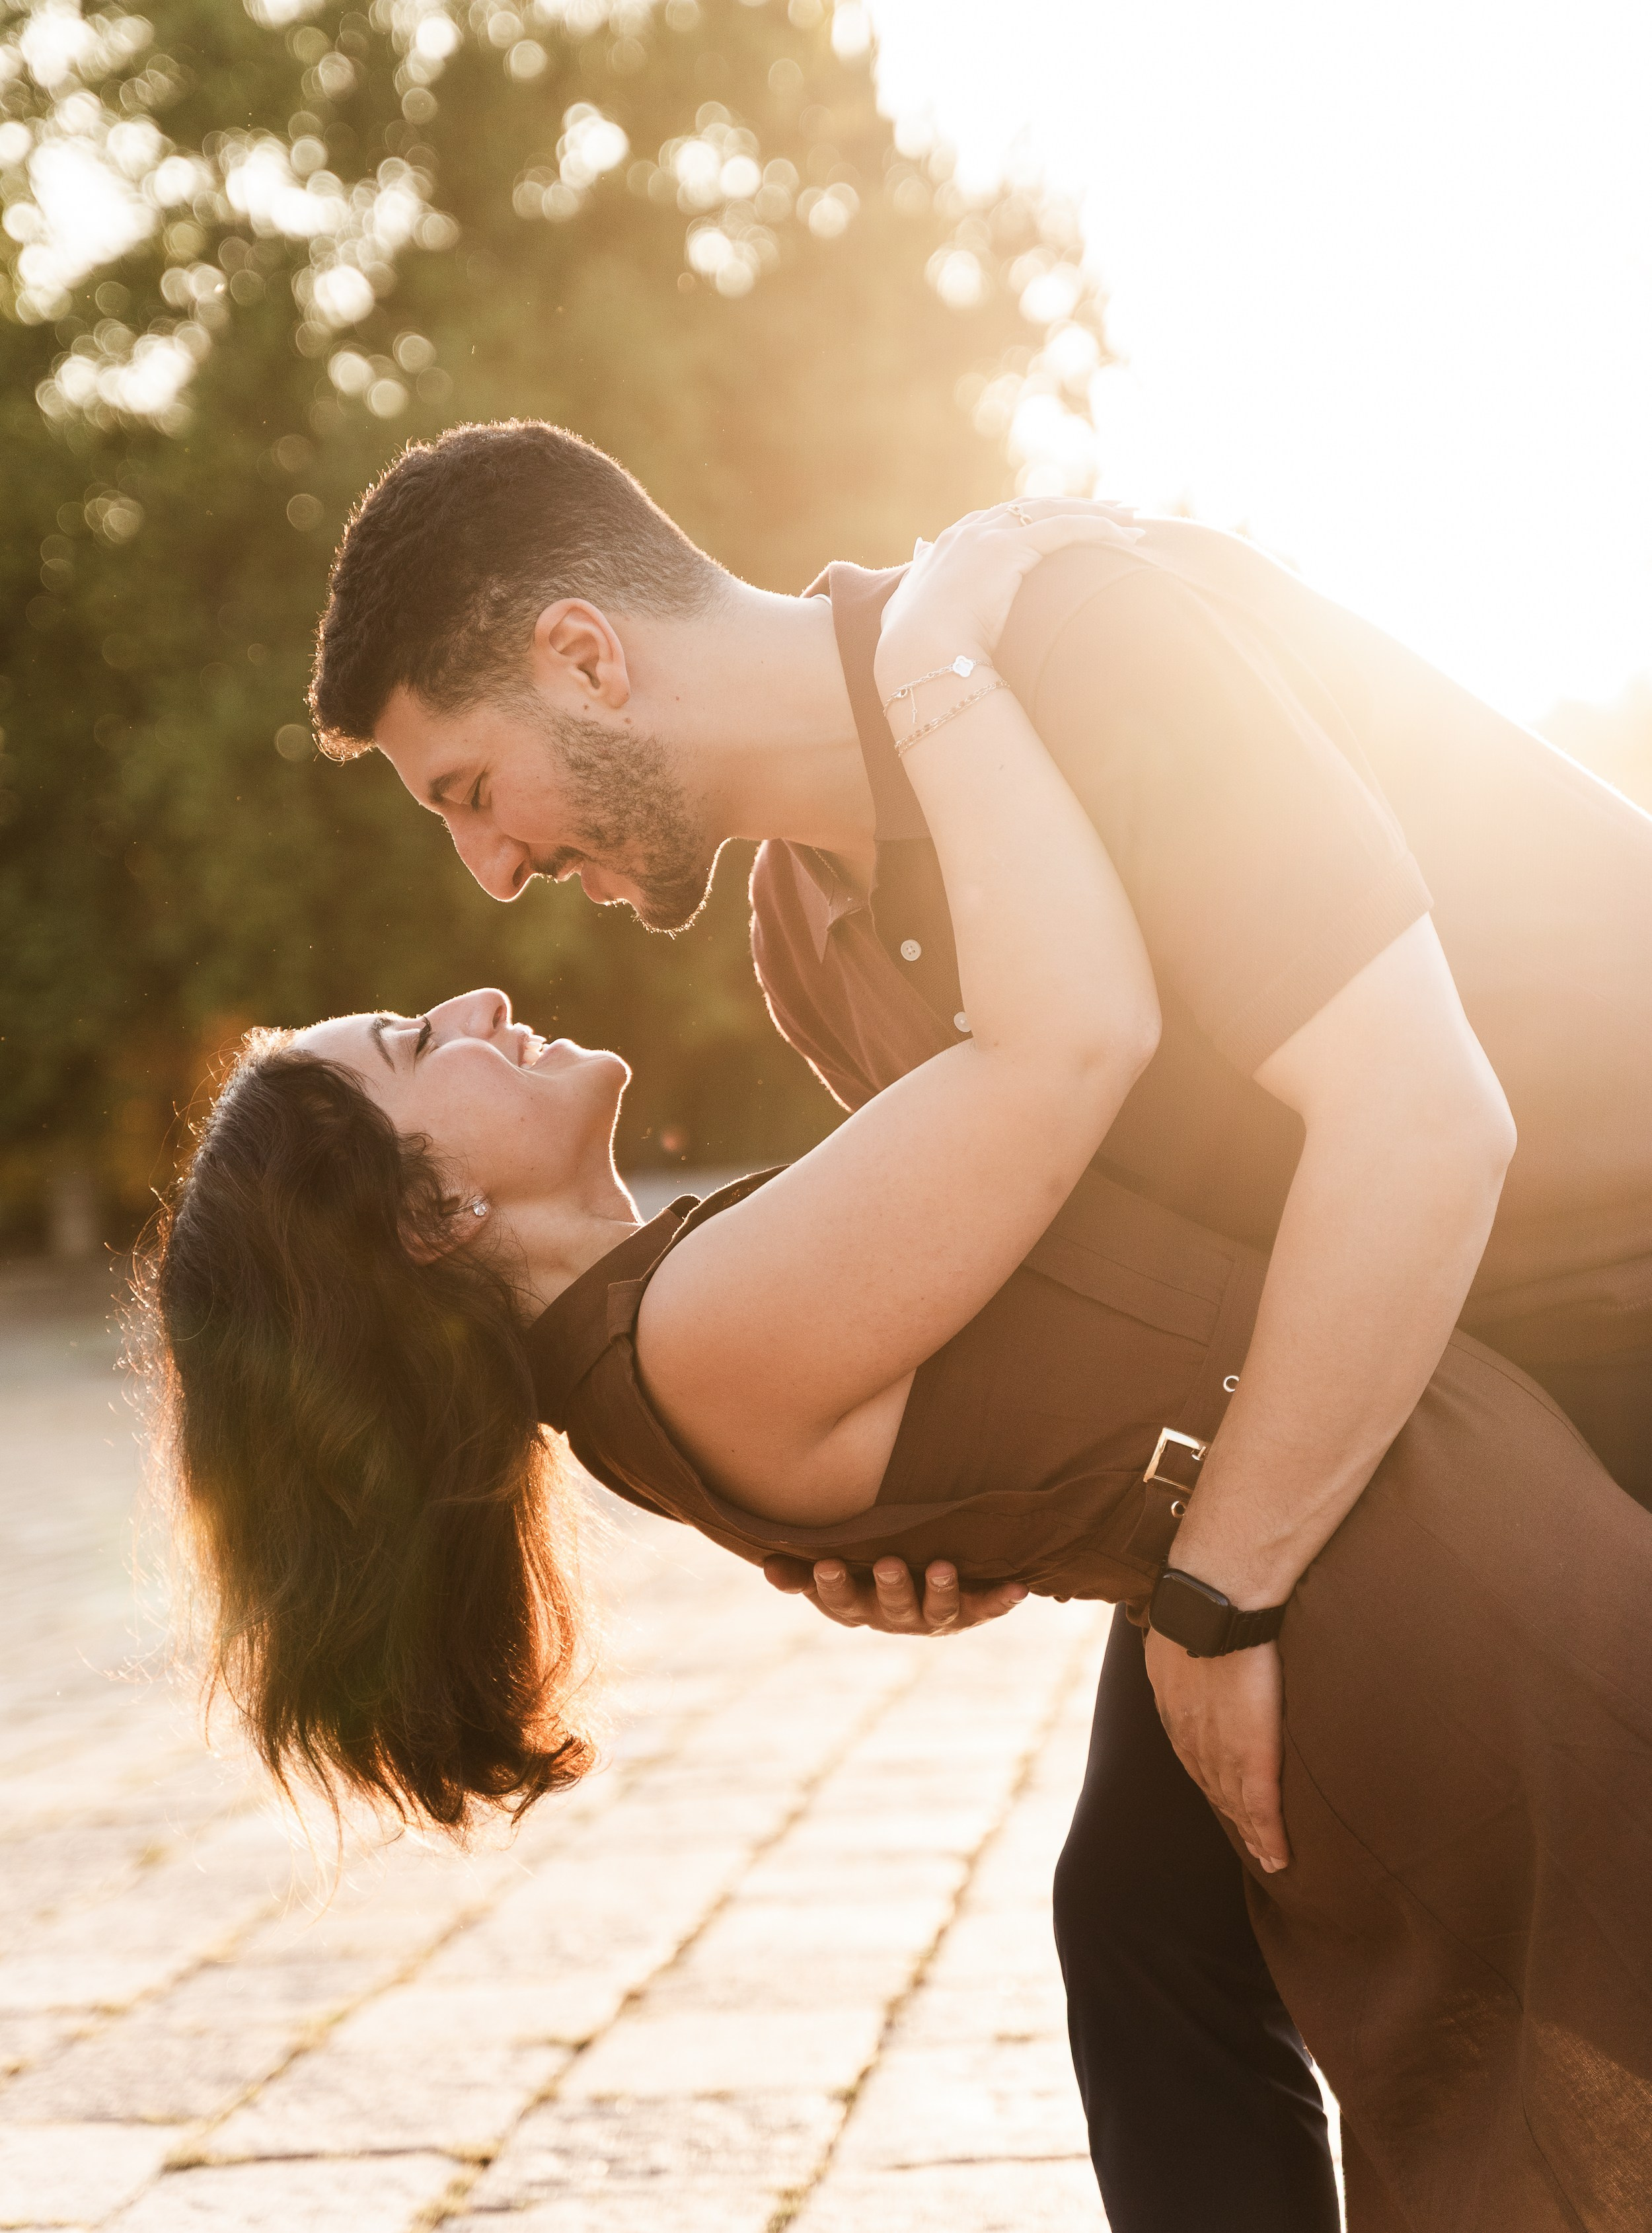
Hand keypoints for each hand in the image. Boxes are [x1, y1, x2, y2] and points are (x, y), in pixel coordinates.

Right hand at [762, 1554, 1027, 1635]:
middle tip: (889, 1564)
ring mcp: (936, 1616)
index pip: (841, 1603)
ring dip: (941, 1591)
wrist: (929, 1582)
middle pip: (892, 1608)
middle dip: (891, 1587)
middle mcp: (898, 1617)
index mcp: (861, 1607)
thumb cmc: (867, 1572)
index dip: (834, 1588)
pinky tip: (1019, 1589)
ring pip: (939, 1611)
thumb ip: (803, 1572)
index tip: (828, 1566)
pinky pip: (987, 1607)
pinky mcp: (972, 1610)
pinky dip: (1002, 1600)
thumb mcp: (835, 1572)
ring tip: (944, 1569)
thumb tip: (767, 1566)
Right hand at [874, 498, 1142, 700]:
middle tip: (1117, 510)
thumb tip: (919, 552)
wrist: (915, 657)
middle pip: (1036, 507)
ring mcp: (987, 536)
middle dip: (1080, 506)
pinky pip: (1063, 529)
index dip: (1045, 516)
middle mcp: (970, 530)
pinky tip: (1126, 535)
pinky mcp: (1006, 549)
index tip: (1073, 520)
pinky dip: (1097, 528)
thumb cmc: (913, 648)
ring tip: (1133, 519)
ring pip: (1054, 511)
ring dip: (1097, 512)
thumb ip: (918, 574)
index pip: (1008, 517)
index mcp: (952, 542)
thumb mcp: (909, 604)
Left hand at [1143, 1627, 1290, 1872]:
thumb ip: (1176, 1654)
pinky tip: (1279, 1857)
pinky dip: (1269, 1835)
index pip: (1195, 1759)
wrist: (1216, 1602)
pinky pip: (1262, 1806)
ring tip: (1266, 1856)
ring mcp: (1221, 1751)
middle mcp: (1193, 1740)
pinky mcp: (1252, 1755)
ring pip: (1236, 1805)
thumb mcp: (1168, 1636)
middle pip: (1215, 1789)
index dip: (1210, 1782)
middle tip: (1249, 1844)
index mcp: (1176, 1713)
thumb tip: (1174, 1644)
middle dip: (1231, 1816)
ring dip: (1250, 1833)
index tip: (1223, 1799)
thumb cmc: (1196, 1605)